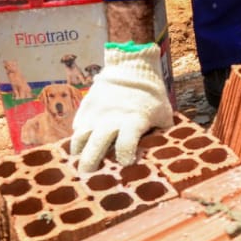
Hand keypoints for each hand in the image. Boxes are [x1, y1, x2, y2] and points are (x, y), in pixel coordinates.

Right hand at [69, 43, 172, 172]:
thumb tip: (163, 152)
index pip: (126, 146)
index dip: (125, 158)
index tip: (125, 165)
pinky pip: (77, 127)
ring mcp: (95, 113)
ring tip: (79, 161)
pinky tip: (80, 145)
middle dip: (90, 163)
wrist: (132, 65)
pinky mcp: (85, 107)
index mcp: (133, 120)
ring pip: (79, 138)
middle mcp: (111, 119)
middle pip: (95, 146)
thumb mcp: (163, 111)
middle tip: (87, 174)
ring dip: (79, 152)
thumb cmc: (151, 92)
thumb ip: (162, 132)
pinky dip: (77, 138)